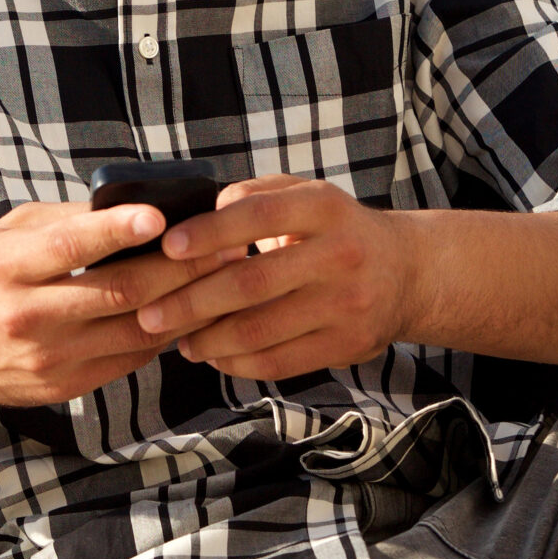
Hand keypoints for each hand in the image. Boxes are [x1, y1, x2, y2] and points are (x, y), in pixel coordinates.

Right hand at [0, 200, 238, 416]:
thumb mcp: (7, 235)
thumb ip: (65, 221)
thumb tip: (133, 204)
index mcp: (8, 267)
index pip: (69, 247)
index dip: (117, 230)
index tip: (159, 216)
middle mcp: (27, 314)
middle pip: (118, 292)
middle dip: (178, 267)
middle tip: (224, 245)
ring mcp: (49, 356)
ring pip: (134, 329)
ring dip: (186, 303)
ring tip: (223, 276)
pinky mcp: (67, 385)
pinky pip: (130, 357)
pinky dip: (165, 333)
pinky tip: (192, 311)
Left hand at [133, 176, 422, 379]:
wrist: (408, 272)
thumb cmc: (335, 229)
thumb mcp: (306, 195)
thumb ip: (254, 195)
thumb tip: (196, 215)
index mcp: (323, 207)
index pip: (258, 214)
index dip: (210, 233)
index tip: (168, 248)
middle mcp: (340, 253)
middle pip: (251, 282)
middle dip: (192, 302)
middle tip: (150, 314)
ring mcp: (347, 303)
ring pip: (261, 330)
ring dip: (208, 340)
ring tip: (178, 340)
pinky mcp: (349, 344)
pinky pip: (280, 362)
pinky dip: (237, 363)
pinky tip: (214, 356)